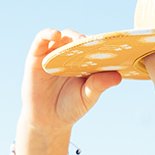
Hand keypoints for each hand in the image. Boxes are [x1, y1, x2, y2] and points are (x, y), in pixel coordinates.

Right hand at [17, 28, 121, 148]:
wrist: (48, 121)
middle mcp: (68, 55)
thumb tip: (118, 76)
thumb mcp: (87, 97)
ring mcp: (53, 54)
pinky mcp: (36, 56)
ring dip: (71, 36)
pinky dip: (47, 34)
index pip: (93, 48)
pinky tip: (56, 35)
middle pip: (78, 39)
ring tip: (80, 41)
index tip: (113, 45)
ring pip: (62, 37)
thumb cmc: (70, 108)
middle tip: (96, 43)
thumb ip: (99, 85)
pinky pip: (41, 40)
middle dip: (87, 40)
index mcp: (84, 63)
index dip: (101, 44)